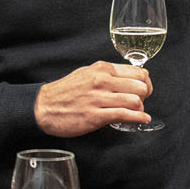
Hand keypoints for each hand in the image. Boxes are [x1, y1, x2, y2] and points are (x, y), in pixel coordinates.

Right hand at [33, 62, 152, 135]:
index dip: (145, 83)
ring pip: (135, 101)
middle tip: (140, 102)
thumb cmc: (65, 92)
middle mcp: (102, 81)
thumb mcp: (87, 74)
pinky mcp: (96, 116)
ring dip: (140, 109)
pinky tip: (142, 119)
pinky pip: (125, 115)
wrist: (44, 107)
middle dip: (144, 96)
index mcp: (102, 69)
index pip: (137, 72)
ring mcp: (99, 99)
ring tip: (136, 112)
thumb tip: (128, 79)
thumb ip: (107, 74)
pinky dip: (138, 118)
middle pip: (140, 86)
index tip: (144, 89)